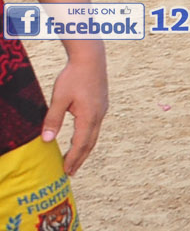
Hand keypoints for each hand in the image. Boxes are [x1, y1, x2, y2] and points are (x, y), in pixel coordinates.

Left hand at [43, 45, 106, 175]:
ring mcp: (102, 110)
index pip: (80, 144)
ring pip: (94, 135)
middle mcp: (99, 116)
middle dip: (80, 158)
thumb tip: (46, 140)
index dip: (73, 158)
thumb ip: (53, 120)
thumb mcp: (59, 98)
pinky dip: (87, 138)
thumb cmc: (74, 77)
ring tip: (75, 159)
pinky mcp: (101, 105)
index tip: (66, 171)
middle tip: (70, 172)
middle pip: (90, 143)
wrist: (91, 58)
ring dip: (84, 149)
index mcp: (89, 116)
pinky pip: (95, 127)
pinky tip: (81, 138)